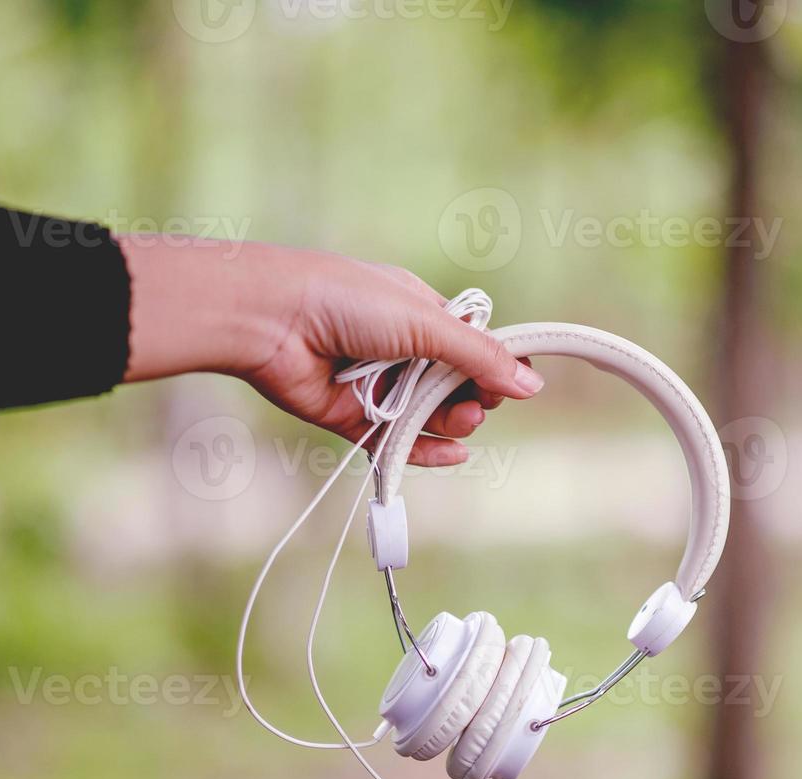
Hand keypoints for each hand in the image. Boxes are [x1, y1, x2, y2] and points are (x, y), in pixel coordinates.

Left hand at [118, 236, 542, 464]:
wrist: (270, 320)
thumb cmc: (344, 301)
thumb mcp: (424, 321)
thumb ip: (478, 356)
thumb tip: (531, 384)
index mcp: (418, 311)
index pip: (470, 345)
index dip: (492, 366)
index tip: (513, 383)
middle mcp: (398, 348)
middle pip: (454, 386)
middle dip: (473, 398)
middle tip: (479, 404)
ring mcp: (376, 384)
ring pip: (428, 416)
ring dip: (452, 422)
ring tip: (463, 421)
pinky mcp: (352, 417)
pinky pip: (396, 442)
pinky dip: (426, 450)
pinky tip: (454, 454)